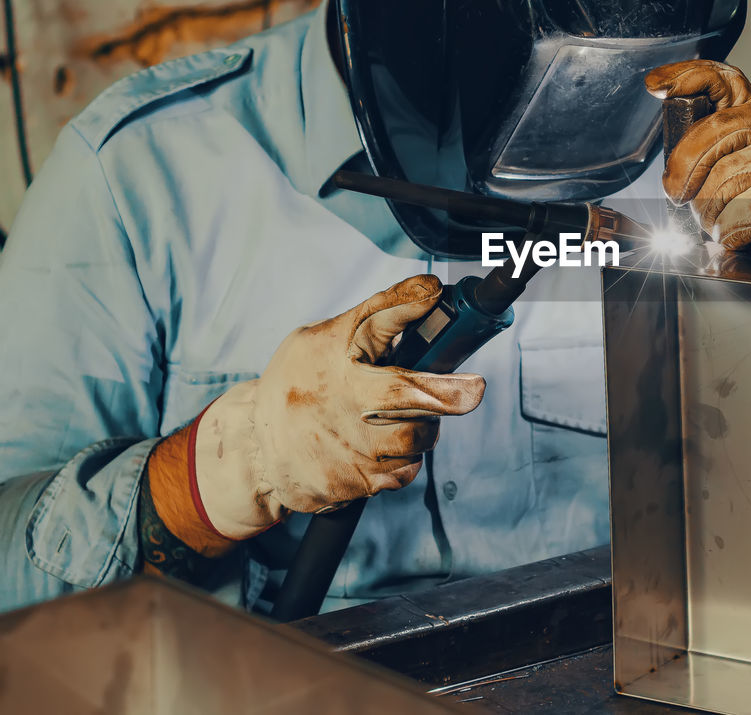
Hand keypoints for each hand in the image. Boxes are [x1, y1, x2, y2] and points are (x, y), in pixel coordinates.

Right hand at [192, 275, 485, 538]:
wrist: (255, 447)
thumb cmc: (299, 383)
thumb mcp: (326, 337)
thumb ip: (381, 314)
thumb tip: (432, 290)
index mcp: (337, 361)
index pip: (378, 327)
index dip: (410, 308)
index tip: (439, 301)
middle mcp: (344, 407)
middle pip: (412, 398)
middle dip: (449, 395)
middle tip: (472, 390)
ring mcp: (350, 450)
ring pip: (417, 439)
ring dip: (423, 428)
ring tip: (404, 415)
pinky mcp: (355, 484)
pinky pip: (404, 473)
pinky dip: (404, 459)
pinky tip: (384, 445)